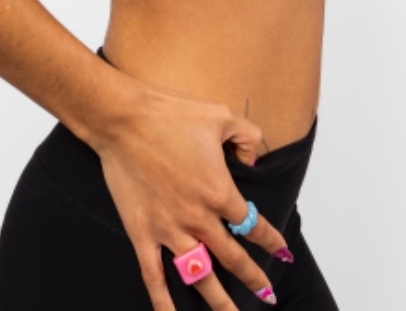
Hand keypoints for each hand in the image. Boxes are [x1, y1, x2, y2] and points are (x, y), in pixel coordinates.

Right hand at [97, 84, 289, 308]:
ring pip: (200, 276)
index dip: (270, 241)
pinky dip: (163, 301)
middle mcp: (198, 217)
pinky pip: (154, 276)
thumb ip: (247, 136)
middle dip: (253, 279)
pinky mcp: (142, 232)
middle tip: (266, 295)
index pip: (252, 224)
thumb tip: (253, 159)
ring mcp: (169, 229)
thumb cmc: (169, 113)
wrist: (123, 118)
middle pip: (232, 259)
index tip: (282, 252)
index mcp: (219, 191)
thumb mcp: (221, 116)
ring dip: (219, 301)